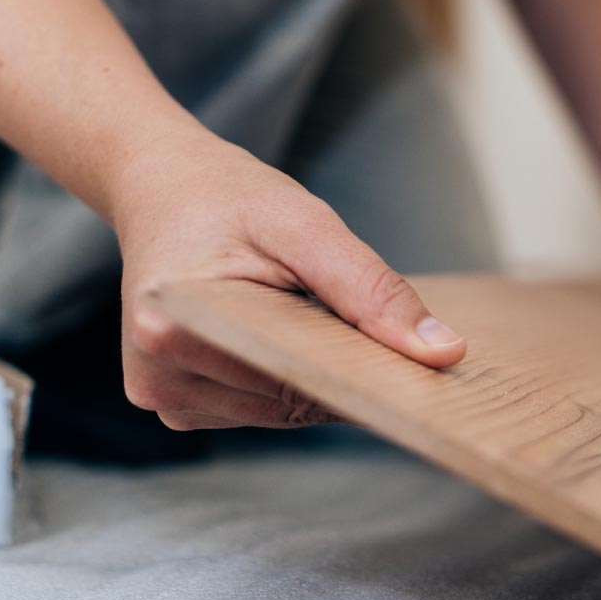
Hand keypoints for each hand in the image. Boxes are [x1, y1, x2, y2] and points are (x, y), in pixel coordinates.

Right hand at [110, 136, 466, 430]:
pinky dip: (288, 379)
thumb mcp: (308, 226)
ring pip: (281, 412)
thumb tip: (441, 353)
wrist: (162, 188)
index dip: (365, 375)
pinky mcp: (174, 402)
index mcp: (174, 327)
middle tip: (377, 328)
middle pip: (291, 402)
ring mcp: (163, 396)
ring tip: (311, 312)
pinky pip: (260, 408)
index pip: (297, 379)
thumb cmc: (229, 198)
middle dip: (344, 372)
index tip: (421, 367)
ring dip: (315, 376)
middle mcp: (159, 376)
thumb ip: (372, 290)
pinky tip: (288, 333)